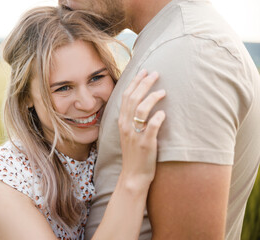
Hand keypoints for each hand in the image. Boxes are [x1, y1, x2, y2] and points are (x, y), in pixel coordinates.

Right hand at [118, 69, 165, 187]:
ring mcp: (135, 135)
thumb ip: (133, 118)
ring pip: (140, 110)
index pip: (126, 96)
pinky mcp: (145, 144)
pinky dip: (157, 118)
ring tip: (163, 91)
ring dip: (152, 98)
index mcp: (122, 121)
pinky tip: (163, 113)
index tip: (144, 72)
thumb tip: (142, 102)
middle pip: (133, 98)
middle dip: (144, 83)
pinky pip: (151, 127)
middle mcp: (126, 126)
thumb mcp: (129, 133)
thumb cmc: (134, 153)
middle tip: (156, 74)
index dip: (135, 82)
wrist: (133, 175)